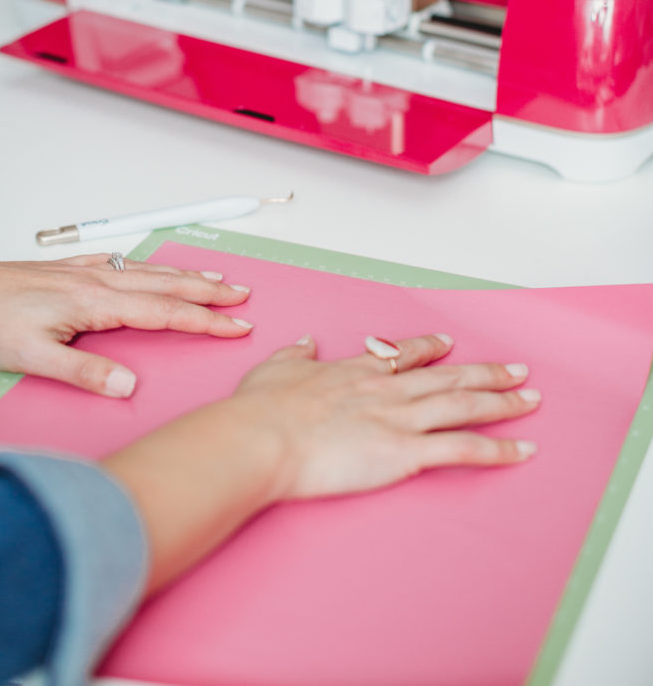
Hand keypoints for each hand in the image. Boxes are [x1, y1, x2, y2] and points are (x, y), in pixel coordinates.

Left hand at [0, 251, 251, 396]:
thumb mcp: (34, 357)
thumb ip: (85, 371)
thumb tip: (127, 386)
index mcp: (94, 303)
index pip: (163, 312)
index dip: (204, 321)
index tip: (236, 326)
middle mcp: (95, 282)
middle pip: (165, 285)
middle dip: (208, 292)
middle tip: (242, 297)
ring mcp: (84, 273)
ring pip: (147, 272)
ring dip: (184, 276)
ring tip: (215, 280)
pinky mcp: (70, 271)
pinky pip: (122, 265)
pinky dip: (148, 267)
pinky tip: (151, 266)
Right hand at [234, 333, 539, 498]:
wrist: (263, 437)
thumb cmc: (261, 410)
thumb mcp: (274, 370)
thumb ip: (295, 357)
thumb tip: (304, 343)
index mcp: (356, 371)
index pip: (403, 355)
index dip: (430, 349)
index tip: (448, 344)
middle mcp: (386, 389)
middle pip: (448, 377)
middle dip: (486, 372)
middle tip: (516, 369)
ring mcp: (399, 418)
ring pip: (464, 406)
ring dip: (503, 402)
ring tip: (531, 399)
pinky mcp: (404, 451)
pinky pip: (462, 449)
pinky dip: (498, 449)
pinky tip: (522, 450)